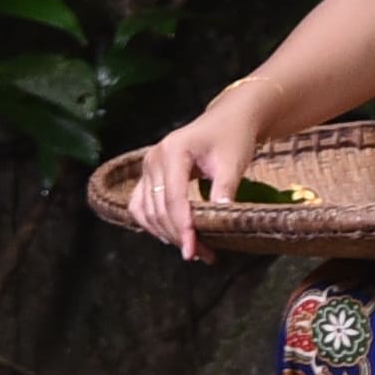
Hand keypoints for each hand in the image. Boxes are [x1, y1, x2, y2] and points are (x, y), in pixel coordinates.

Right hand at [121, 103, 269, 258]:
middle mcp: (154, 158)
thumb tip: (221, 218)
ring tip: (194, 250)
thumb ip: (224, 189)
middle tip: (203, 255)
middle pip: (159, 209)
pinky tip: (173, 236)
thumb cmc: (233, 137)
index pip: (173, 198)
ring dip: (167, 234)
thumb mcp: (233, 162)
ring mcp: (148, 166)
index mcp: (173, 150)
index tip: (194, 250)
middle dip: (179, 235)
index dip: (182, 227)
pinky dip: (153, 224)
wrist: (229, 119)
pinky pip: (141, 206)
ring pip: (147, 211)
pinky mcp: (148, 175)